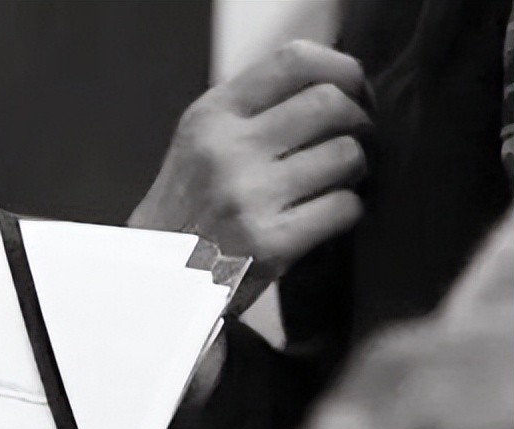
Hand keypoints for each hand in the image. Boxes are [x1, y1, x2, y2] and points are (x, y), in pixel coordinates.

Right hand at [129, 40, 371, 278]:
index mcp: (210, 117)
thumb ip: (251, 111)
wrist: (154, 281)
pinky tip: (328, 216)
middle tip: (357, 139)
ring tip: (338, 181)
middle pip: (330, 104)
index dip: (342, 69)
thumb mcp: (199, 143)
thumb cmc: (186, 212)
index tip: (354, 90)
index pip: (295, 61)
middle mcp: (227, 151)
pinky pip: (344, 207)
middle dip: (359, 121)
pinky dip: (349, 211)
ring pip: (346, 155)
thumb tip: (334, 88)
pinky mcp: (270, 244)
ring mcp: (248, 198)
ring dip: (356, 168)